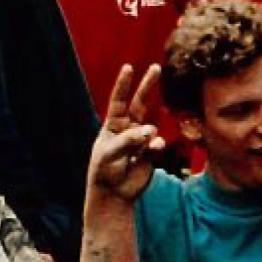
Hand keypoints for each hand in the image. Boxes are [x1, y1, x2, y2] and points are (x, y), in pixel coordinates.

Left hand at [89, 64, 168, 200]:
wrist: (114, 193)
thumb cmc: (104, 171)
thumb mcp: (109, 153)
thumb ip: (128, 140)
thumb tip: (150, 131)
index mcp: (112, 125)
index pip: (118, 100)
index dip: (123, 84)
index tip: (129, 67)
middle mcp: (128, 129)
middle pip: (140, 103)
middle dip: (148, 85)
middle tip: (156, 67)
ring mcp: (141, 140)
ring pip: (151, 126)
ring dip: (148, 134)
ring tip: (141, 149)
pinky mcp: (151, 153)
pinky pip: (157, 144)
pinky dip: (155, 147)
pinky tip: (150, 153)